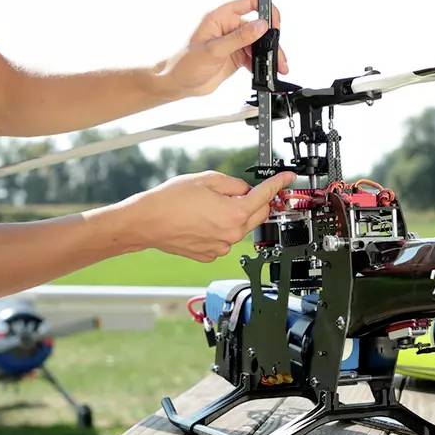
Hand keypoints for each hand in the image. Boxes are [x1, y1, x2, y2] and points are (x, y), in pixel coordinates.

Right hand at [124, 171, 295, 261]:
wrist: (147, 222)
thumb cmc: (171, 200)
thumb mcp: (206, 179)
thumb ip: (233, 184)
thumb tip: (245, 190)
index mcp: (235, 214)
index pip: (266, 196)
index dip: (279, 184)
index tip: (288, 179)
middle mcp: (232, 235)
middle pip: (258, 215)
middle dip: (256, 201)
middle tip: (241, 191)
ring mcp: (221, 248)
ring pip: (240, 228)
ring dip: (235, 216)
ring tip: (209, 206)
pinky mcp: (210, 255)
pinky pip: (225, 239)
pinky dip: (221, 229)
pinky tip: (202, 221)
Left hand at [155, 0, 290, 98]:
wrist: (178, 83)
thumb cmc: (185, 62)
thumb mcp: (213, 49)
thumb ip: (239, 37)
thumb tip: (260, 26)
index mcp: (221, 17)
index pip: (250, 3)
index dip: (266, 10)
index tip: (274, 24)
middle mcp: (229, 27)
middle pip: (259, 28)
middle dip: (271, 41)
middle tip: (278, 56)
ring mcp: (233, 42)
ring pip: (259, 44)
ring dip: (269, 55)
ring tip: (276, 67)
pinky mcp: (236, 56)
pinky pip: (254, 57)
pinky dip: (261, 64)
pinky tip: (263, 71)